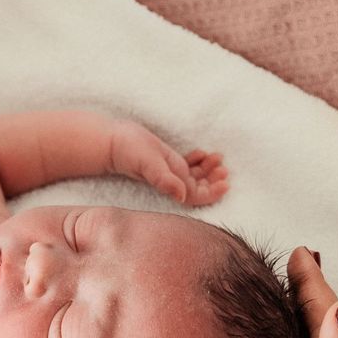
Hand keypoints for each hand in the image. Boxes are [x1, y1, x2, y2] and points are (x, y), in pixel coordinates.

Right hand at [106, 121, 227, 205]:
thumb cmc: (128, 152)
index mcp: (170, 185)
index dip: (213, 192)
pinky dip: (198, 160)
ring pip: (195, 176)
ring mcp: (169, 172)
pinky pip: (187, 165)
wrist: (111, 142)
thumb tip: (182, 195)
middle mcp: (172, 181)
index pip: (196, 196)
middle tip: (223, 168)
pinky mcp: (165, 162)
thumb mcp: (148, 164)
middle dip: (214, 179)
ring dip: (208, 169)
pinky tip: (202, 153)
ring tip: (218, 157)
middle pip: (199, 187)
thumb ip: (164, 179)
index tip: (225, 183)